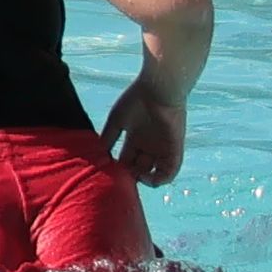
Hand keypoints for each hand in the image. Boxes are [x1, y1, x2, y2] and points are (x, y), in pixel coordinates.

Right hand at [107, 72, 186, 186]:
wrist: (158, 91)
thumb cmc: (135, 101)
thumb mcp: (117, 120)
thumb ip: (108, 136)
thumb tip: (97, 151)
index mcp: (136, 138)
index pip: (127, 159)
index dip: (120, 168)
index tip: (110, 172)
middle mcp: (149, 146)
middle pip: (140, 167)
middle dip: (131, 175)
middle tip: (122, 178)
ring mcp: (162, 149)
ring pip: (155, 172)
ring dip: (146, 179)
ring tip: (135, 178)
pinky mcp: (175, 150)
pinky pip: (170, 171)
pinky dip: (160, 179)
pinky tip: (147, 179)